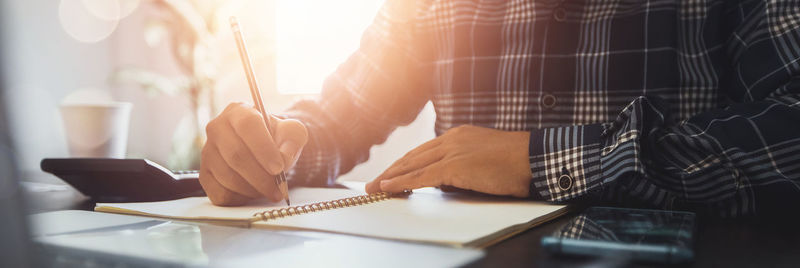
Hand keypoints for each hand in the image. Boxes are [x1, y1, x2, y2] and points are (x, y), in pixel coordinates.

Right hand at [200, 103, 307, 205]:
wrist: (264, 153)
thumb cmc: (277, 140)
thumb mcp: (291, 132)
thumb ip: (293, 138)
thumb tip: (283, 158)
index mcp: (238, 111)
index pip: (248, 125)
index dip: (264, 148)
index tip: (279, 168)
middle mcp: (216, 128)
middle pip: (236, 154)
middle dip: (261, 176)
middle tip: (279, 188)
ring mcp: (207, 153)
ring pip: (228, 176)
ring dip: (254, 189)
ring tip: (270, 191)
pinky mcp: (204, 176)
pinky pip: (221, 193)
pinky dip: (241, 198)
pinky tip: (254, 192)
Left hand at [365, 125, 531, 196]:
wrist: (534, 157)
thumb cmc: (518, 161)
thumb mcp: (485, 158)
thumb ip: (464, 165)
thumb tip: (447, 181)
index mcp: (459, 135)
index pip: (424, 150)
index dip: (405, 163)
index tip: (392, 172)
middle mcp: (452, 139)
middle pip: (413, 156)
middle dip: (391, 170)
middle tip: (374, 181)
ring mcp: (453, 151)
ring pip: (413, 165)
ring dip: (390, 177)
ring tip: (375, 187)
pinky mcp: (456, 166)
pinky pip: (422, 176)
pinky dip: (402, 182)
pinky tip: (388, 187)